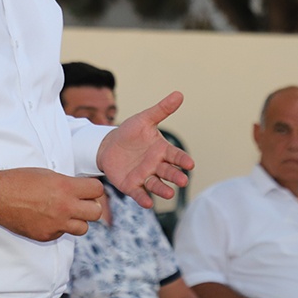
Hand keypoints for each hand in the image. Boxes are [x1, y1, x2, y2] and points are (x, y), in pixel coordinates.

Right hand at [0, 168, 101, 240]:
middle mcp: (64, 207)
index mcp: (66, 188)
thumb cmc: (22, 181)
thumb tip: (83, 189)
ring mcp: (56, 224)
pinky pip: (62, 233)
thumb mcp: (50, 174)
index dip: (94, 189)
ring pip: (83, 228)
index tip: (88, 189)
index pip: (98, 190)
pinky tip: (49, 218)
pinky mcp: (46, 235)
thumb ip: (69, 183)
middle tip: (82, 203)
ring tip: (67, 213)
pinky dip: (60, 227)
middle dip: (91, 207)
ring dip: (78, 220)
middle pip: (96, 212)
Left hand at [96, 91, 193, 207]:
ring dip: (163, 190)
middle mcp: (156, 165)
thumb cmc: (129, 132)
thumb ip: (162, 109)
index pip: (175, 156)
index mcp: (161, 150)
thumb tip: (179, 94)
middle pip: (168, 172)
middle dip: (176, 176)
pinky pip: (139, 193)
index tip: (190, 164)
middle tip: (183, 180)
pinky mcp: (131, 185)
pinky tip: (147, 203)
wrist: (107, 145)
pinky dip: (143, 198)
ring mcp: (144, 176)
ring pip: (156, 184)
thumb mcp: (144, 119)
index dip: (182, 160)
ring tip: (169, 194)